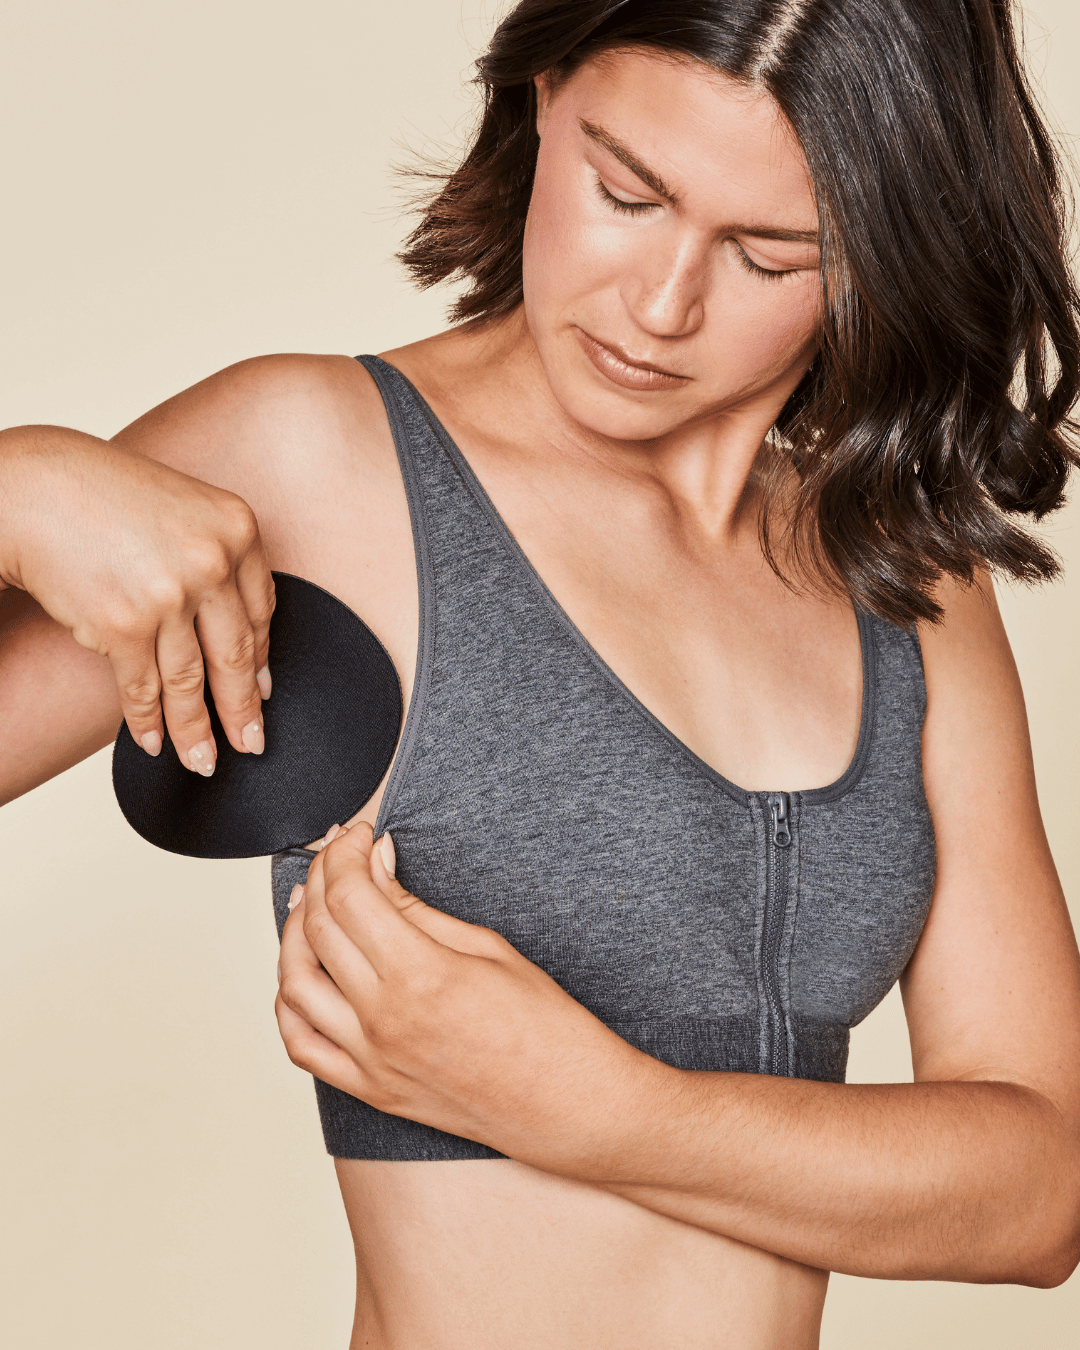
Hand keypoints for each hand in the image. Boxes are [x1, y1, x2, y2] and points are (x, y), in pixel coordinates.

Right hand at [0, 426, 274, 772]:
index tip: (262, 692)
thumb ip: (218, 563)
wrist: (35, 490)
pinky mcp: (124, 624)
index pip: (261, 611)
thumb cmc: (105, 496)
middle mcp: (211, 562)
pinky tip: (154, 742)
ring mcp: (169, 596)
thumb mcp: (185, 511)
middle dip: (241, 711)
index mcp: (237, 530)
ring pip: (190, 680)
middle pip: (235, 654)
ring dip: (196, 731)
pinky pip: (142, 687)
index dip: (261, 659)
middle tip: (251, 745)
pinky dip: (148, 721)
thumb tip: (240, 641)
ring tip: (203, 761)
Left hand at [275, 824, 653, 1170]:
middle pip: (317, 928)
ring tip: (313, 903)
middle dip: (321, 877)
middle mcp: (383, 1019)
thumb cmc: (545, 1027)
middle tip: (339, 855)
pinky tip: (304, 971)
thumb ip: (417, 908)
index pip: (350, 894)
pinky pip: (301, 1044)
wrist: (566, 1105)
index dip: (345, 852)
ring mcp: (370, 1059)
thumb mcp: (487, 947)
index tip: (359, 835)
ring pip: (294, 984)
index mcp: (419, 974)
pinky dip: (289, 1002)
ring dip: (293, 934)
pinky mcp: (369, 1088)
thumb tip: (376, 864)